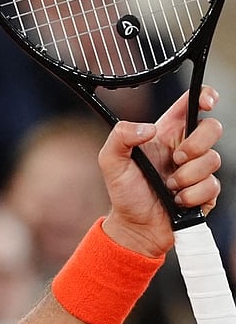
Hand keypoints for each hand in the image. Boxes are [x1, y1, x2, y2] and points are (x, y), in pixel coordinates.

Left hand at [100, 86, 222, 255]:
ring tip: (168, 186)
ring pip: (213, 159)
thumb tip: (148, 128)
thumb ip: (120, 136)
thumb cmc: (125, 192)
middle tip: (175, 159)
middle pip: (212, 128)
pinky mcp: (207, 190)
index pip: (191, 105)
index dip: (205, 96)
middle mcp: (185, 147)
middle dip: (196, 144)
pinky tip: (176, 200)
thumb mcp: (111, 161)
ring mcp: (198, 169)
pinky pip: (212, 186)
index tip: (208, 102)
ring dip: (186, 176)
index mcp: (165, 134)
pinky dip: (191, 195)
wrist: (135, 226)